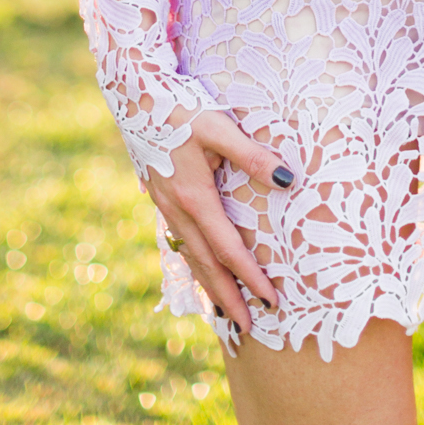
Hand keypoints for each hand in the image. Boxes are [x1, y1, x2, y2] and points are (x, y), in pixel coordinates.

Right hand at [145, 110, 291, 333]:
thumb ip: (253, 156)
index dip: (250, 277)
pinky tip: (199, 269)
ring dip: (209, 286)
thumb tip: (289, 180)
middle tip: (247, 328)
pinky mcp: (160, 198)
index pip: (228, 249)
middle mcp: (177, 210)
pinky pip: (180, 242)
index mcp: (194, 198)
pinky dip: (193, 263)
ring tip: (224, 312)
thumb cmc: (181, 109)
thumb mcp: (219, 128)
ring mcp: (165, 207)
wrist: (134, 96)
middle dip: (227, 298)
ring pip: (190, 256)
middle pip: (206, 265)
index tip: (270, 301)